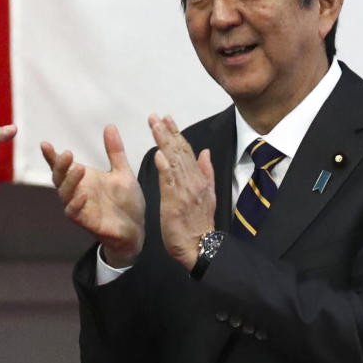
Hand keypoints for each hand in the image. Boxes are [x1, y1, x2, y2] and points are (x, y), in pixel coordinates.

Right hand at [41, 125, 144, 267]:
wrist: (137, 228)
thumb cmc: (126, 201)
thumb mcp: (123, 172)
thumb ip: (115, 151)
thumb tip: (110, 126)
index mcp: (83, 178)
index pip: (62, 165)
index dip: (51, 156)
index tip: (45, 144)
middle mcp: (77, 191)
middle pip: (59, 177)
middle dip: (60, 165)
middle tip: (68, 154)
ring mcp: (80, 207)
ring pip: (64, 194)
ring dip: (69, 181)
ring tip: (79, 168)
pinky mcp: (86, 222)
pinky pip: (73, 213)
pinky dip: (75, 204)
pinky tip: (82, 194)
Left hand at [149, 114, 215, 270]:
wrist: (199, 246)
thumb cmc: (198, 221)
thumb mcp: (208, 194)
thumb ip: (206, 171)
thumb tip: (205, 151)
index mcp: (199, 178)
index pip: (186, 150)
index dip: (176, 133)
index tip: (166, 118)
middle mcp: (193, 181)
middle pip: (179, 152)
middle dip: (167, 132)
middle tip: (155, 116)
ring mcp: (185, 191)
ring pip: (174, 162)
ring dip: (163, 143)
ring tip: (155, 126)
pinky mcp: (175, 203)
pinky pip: (169, 183)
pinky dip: (164, 168)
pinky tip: (158, 155)